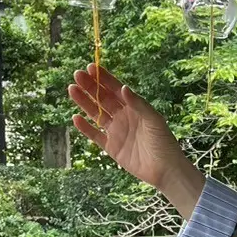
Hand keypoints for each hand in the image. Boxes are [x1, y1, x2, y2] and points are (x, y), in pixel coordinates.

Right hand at [67, 64, 204, 216]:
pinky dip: (85, 127)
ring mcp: (116, 132)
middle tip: (77, 75)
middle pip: (103, 99)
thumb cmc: (164, 142)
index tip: (90, 67)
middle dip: (90, 86)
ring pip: (96, 114)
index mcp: (134, 107)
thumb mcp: (153, 119)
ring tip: (72, 89)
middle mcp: (123, 117)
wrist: (165, 170)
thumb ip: (138, 104)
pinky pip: (95, 135)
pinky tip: (75, 117)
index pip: (115, 89)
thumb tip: (123, 87)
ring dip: (84, 102)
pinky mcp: (112, 148)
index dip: (103, 78)